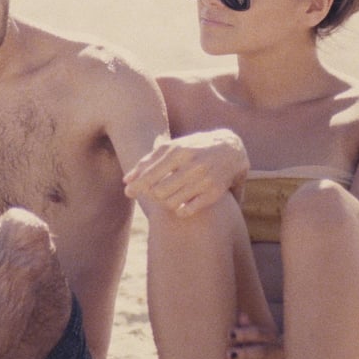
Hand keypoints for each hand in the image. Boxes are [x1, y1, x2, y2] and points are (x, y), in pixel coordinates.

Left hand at [123, 130, 248, 216]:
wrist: (232, 149)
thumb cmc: (194, 147)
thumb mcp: (172, 147)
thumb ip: (148, 161)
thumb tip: (127, 180)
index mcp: (179, 151)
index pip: (150, 174)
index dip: (137, 186)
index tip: (128, 192)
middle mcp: (192, 165)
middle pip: (159, 191)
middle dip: (152, 194)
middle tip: (154, 192)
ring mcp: (204, 180)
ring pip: (171, 203)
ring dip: (165, 203)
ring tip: (168, 196)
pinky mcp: (214, 194)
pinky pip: (186, 211)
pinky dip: (179, 210)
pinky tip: (180, 204)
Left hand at [229, 312, 284, 358]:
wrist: (297, 357)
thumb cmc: (269, 344)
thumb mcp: (262, 336)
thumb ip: (250, 328)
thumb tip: (241, 315)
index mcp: (272, 337)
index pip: (259, 334)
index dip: (245, 333)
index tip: (230, 334)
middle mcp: (278, 352)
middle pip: (262, 352)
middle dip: (246, 353)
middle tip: (229, 355)